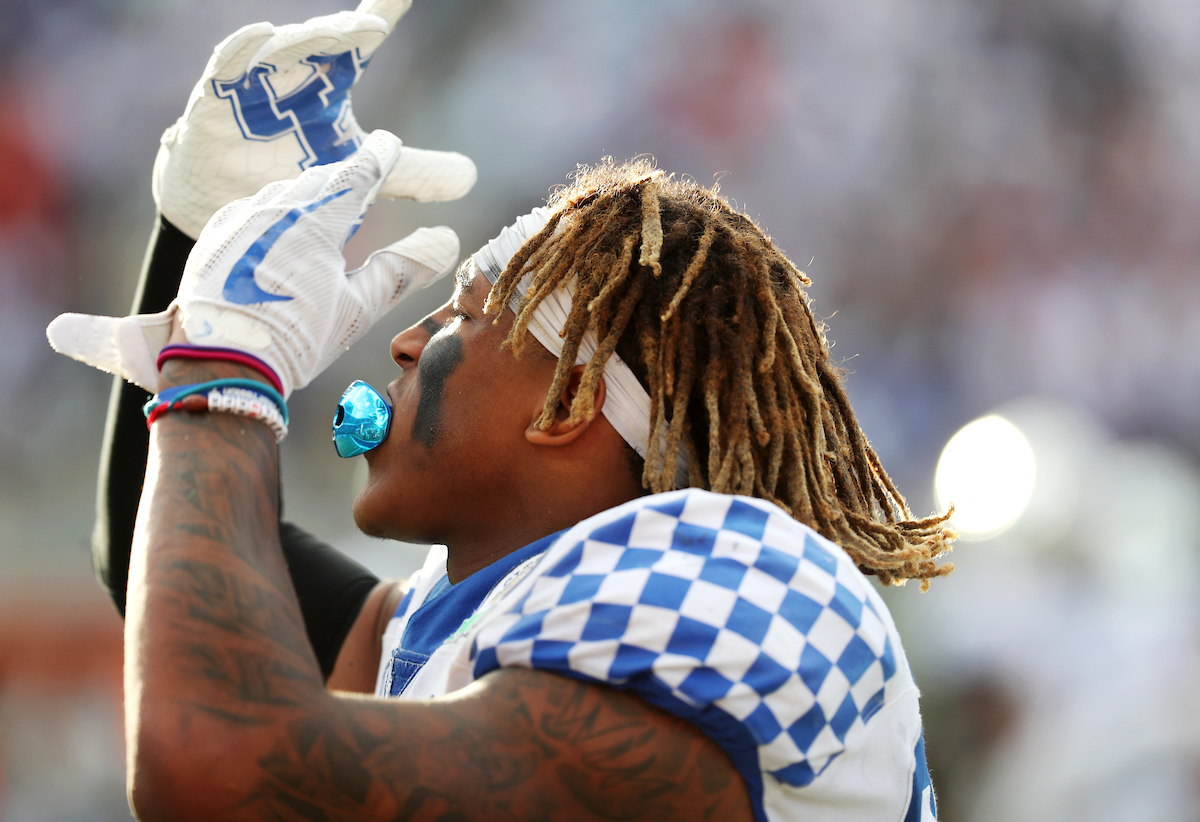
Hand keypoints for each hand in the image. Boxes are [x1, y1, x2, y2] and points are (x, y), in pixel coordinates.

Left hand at [48, 131, 456, 397]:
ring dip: (311, 197)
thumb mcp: (357, 309)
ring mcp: (239, 219)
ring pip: (285, 193)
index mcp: (316, 219)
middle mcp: (275, 207)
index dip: (381, 158)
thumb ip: (400, 269)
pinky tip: (280, 234)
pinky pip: (253, 210)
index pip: (358, 172)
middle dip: (347, 177)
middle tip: (367, 179)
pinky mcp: (215, 237)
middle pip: (322, 179)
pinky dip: (276, 215)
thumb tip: (446, 241)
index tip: (391, 144)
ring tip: (327, 210)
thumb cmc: (295, 339)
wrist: (219, 364)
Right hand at [154, 0, 475, 238]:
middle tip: (377, 27)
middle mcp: (294, 72)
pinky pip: (226, 65)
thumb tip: (470, 176)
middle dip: (347, 30)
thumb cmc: (292, 172)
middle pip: (323, 41)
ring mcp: (252, 82)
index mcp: (329, 81)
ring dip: (307, 38)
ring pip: (279, 47)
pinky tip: (263, 36)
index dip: (386, 9)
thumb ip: (412, 172)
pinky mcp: (214, 99)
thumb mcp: (361, 175)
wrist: (229, 207)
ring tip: (340, 34)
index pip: (362, 41)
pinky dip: (244, 48)